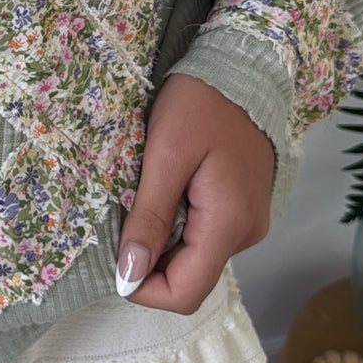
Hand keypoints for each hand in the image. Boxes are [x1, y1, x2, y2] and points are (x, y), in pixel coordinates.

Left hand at [115, 73, 274, 313]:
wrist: (245, 70)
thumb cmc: (201, 103)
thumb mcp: (164, 155)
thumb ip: (148, 217)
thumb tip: (129, 274)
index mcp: (228, 224)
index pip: (185, 293)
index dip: (144, 289)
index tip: (114, 262)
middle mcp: (245, 233)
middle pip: (190, 279)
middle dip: (149, 264)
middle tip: (122, 222)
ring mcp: (248, 223)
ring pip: (195, 259)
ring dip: (161, 244)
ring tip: (142, 201)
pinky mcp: (242, 210)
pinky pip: (204, 238)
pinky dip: (176, 229)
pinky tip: (163, 195)